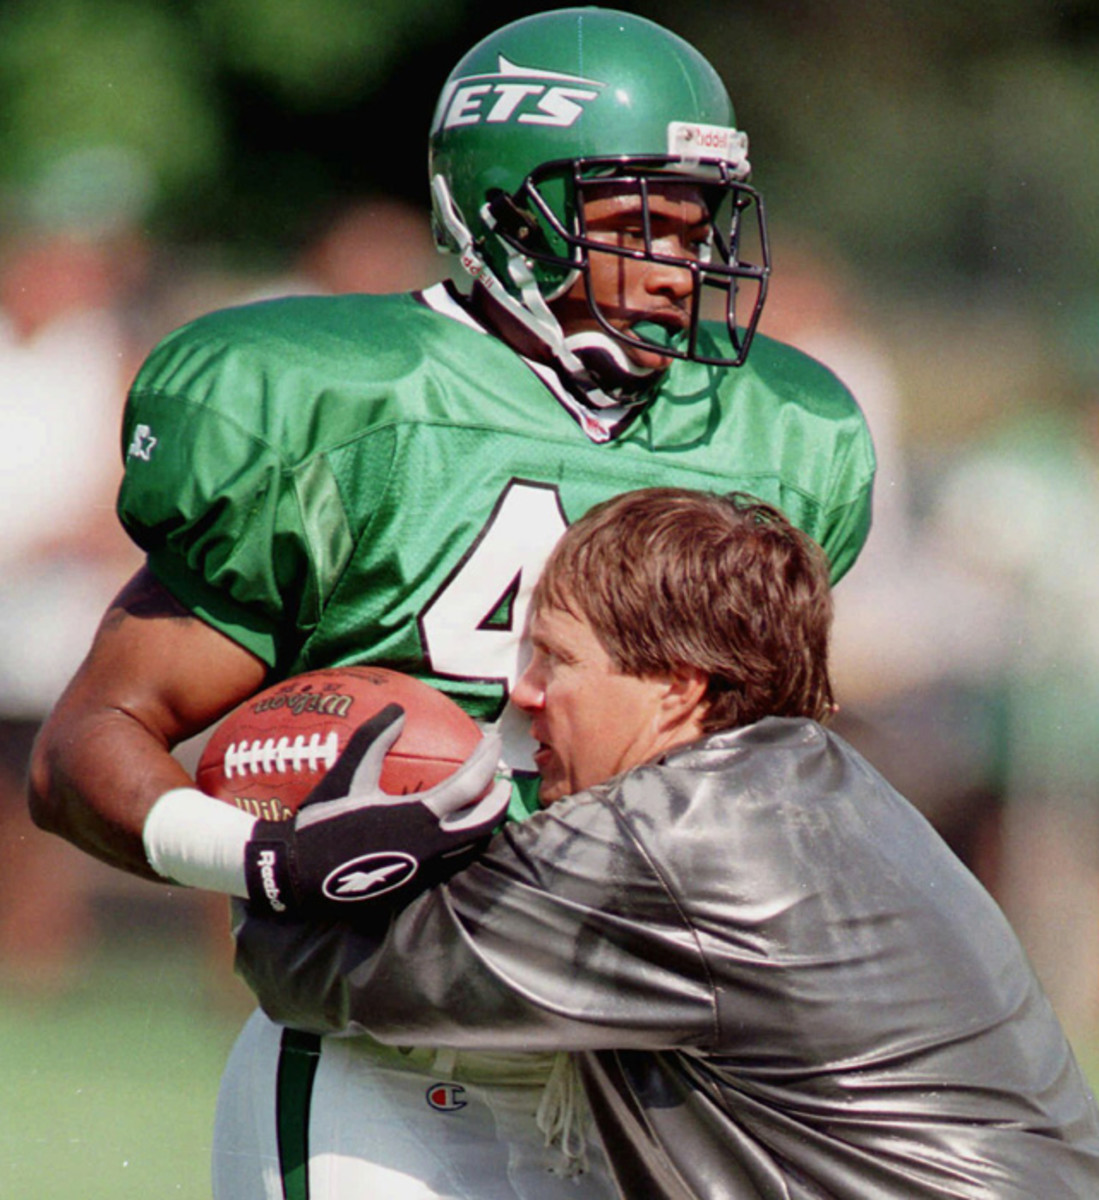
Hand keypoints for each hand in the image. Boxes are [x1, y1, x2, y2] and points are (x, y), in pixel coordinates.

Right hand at [243, 704, 508, 919]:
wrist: (298, 875)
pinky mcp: (415, 884)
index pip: (471, 784)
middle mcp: (431, 846)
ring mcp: (425, 869)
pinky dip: (464, 838)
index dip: (488, 758)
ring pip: (471, 845)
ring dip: (484, 820)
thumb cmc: (322, 822)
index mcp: (419, 817)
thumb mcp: (347, 776)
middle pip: (485, 822)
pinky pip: (452, 859)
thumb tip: (398, 708)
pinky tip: (453, 825)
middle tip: (501, 775)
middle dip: (499, 798)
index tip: (493, 738)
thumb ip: (373, 739)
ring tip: (482, 799)